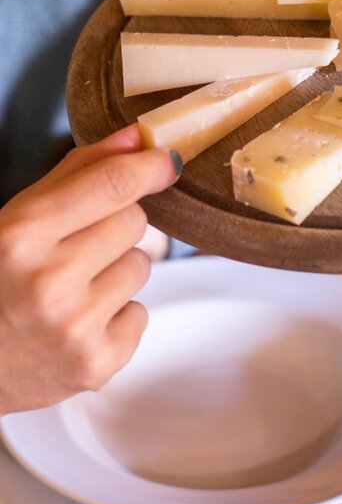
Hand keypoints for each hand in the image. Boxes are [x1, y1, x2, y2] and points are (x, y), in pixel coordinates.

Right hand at [0, 125, 180, 414]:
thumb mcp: (14, 218)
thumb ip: (77, 173)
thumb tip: (138, 140)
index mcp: (21, 235)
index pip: (112, 185)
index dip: (149, 167)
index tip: (165, 161)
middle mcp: (49, 281)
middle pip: (136, 222)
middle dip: (113, 227)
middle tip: (75, 248)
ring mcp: (75, 327)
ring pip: (142, 266)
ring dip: (115, 271)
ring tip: (71, 289)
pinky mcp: (96, 364)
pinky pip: (141, 314)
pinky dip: (117, 315)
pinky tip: (78, 321)